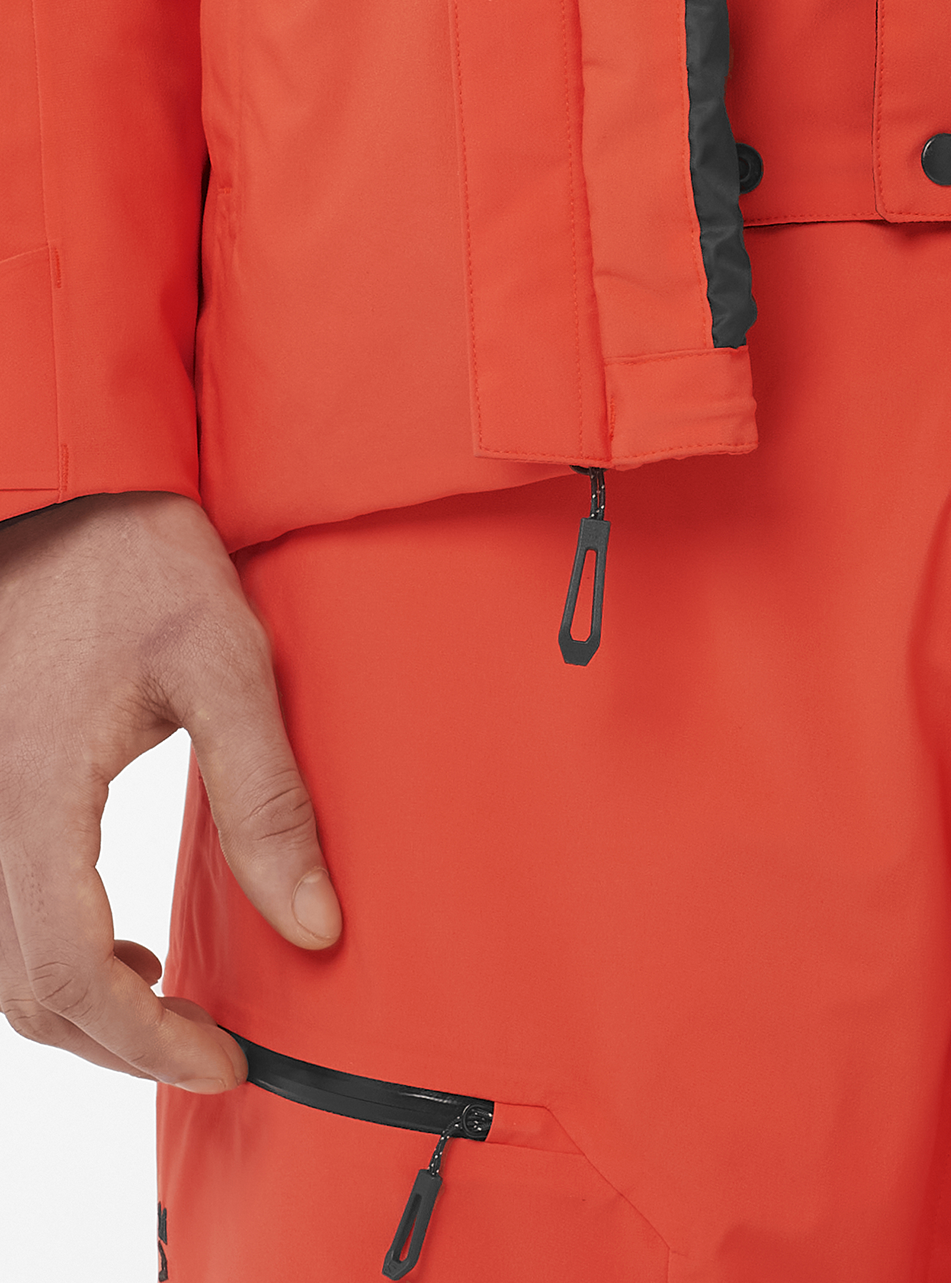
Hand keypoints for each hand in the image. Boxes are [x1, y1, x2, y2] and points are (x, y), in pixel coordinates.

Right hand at [0, 492, 340, 1089]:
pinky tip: (115, 948)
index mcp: (30, 792)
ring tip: (169, 1003)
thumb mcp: (228, 661)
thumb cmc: (138, 565)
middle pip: (22, 991)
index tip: (225, 1058)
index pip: (65, 975)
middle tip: (211, 1048)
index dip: (144, 1041)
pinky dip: (45, 956)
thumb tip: (315, 922)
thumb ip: (267, 794)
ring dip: (77, 1004)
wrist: (59, 498)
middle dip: (116, 1041)